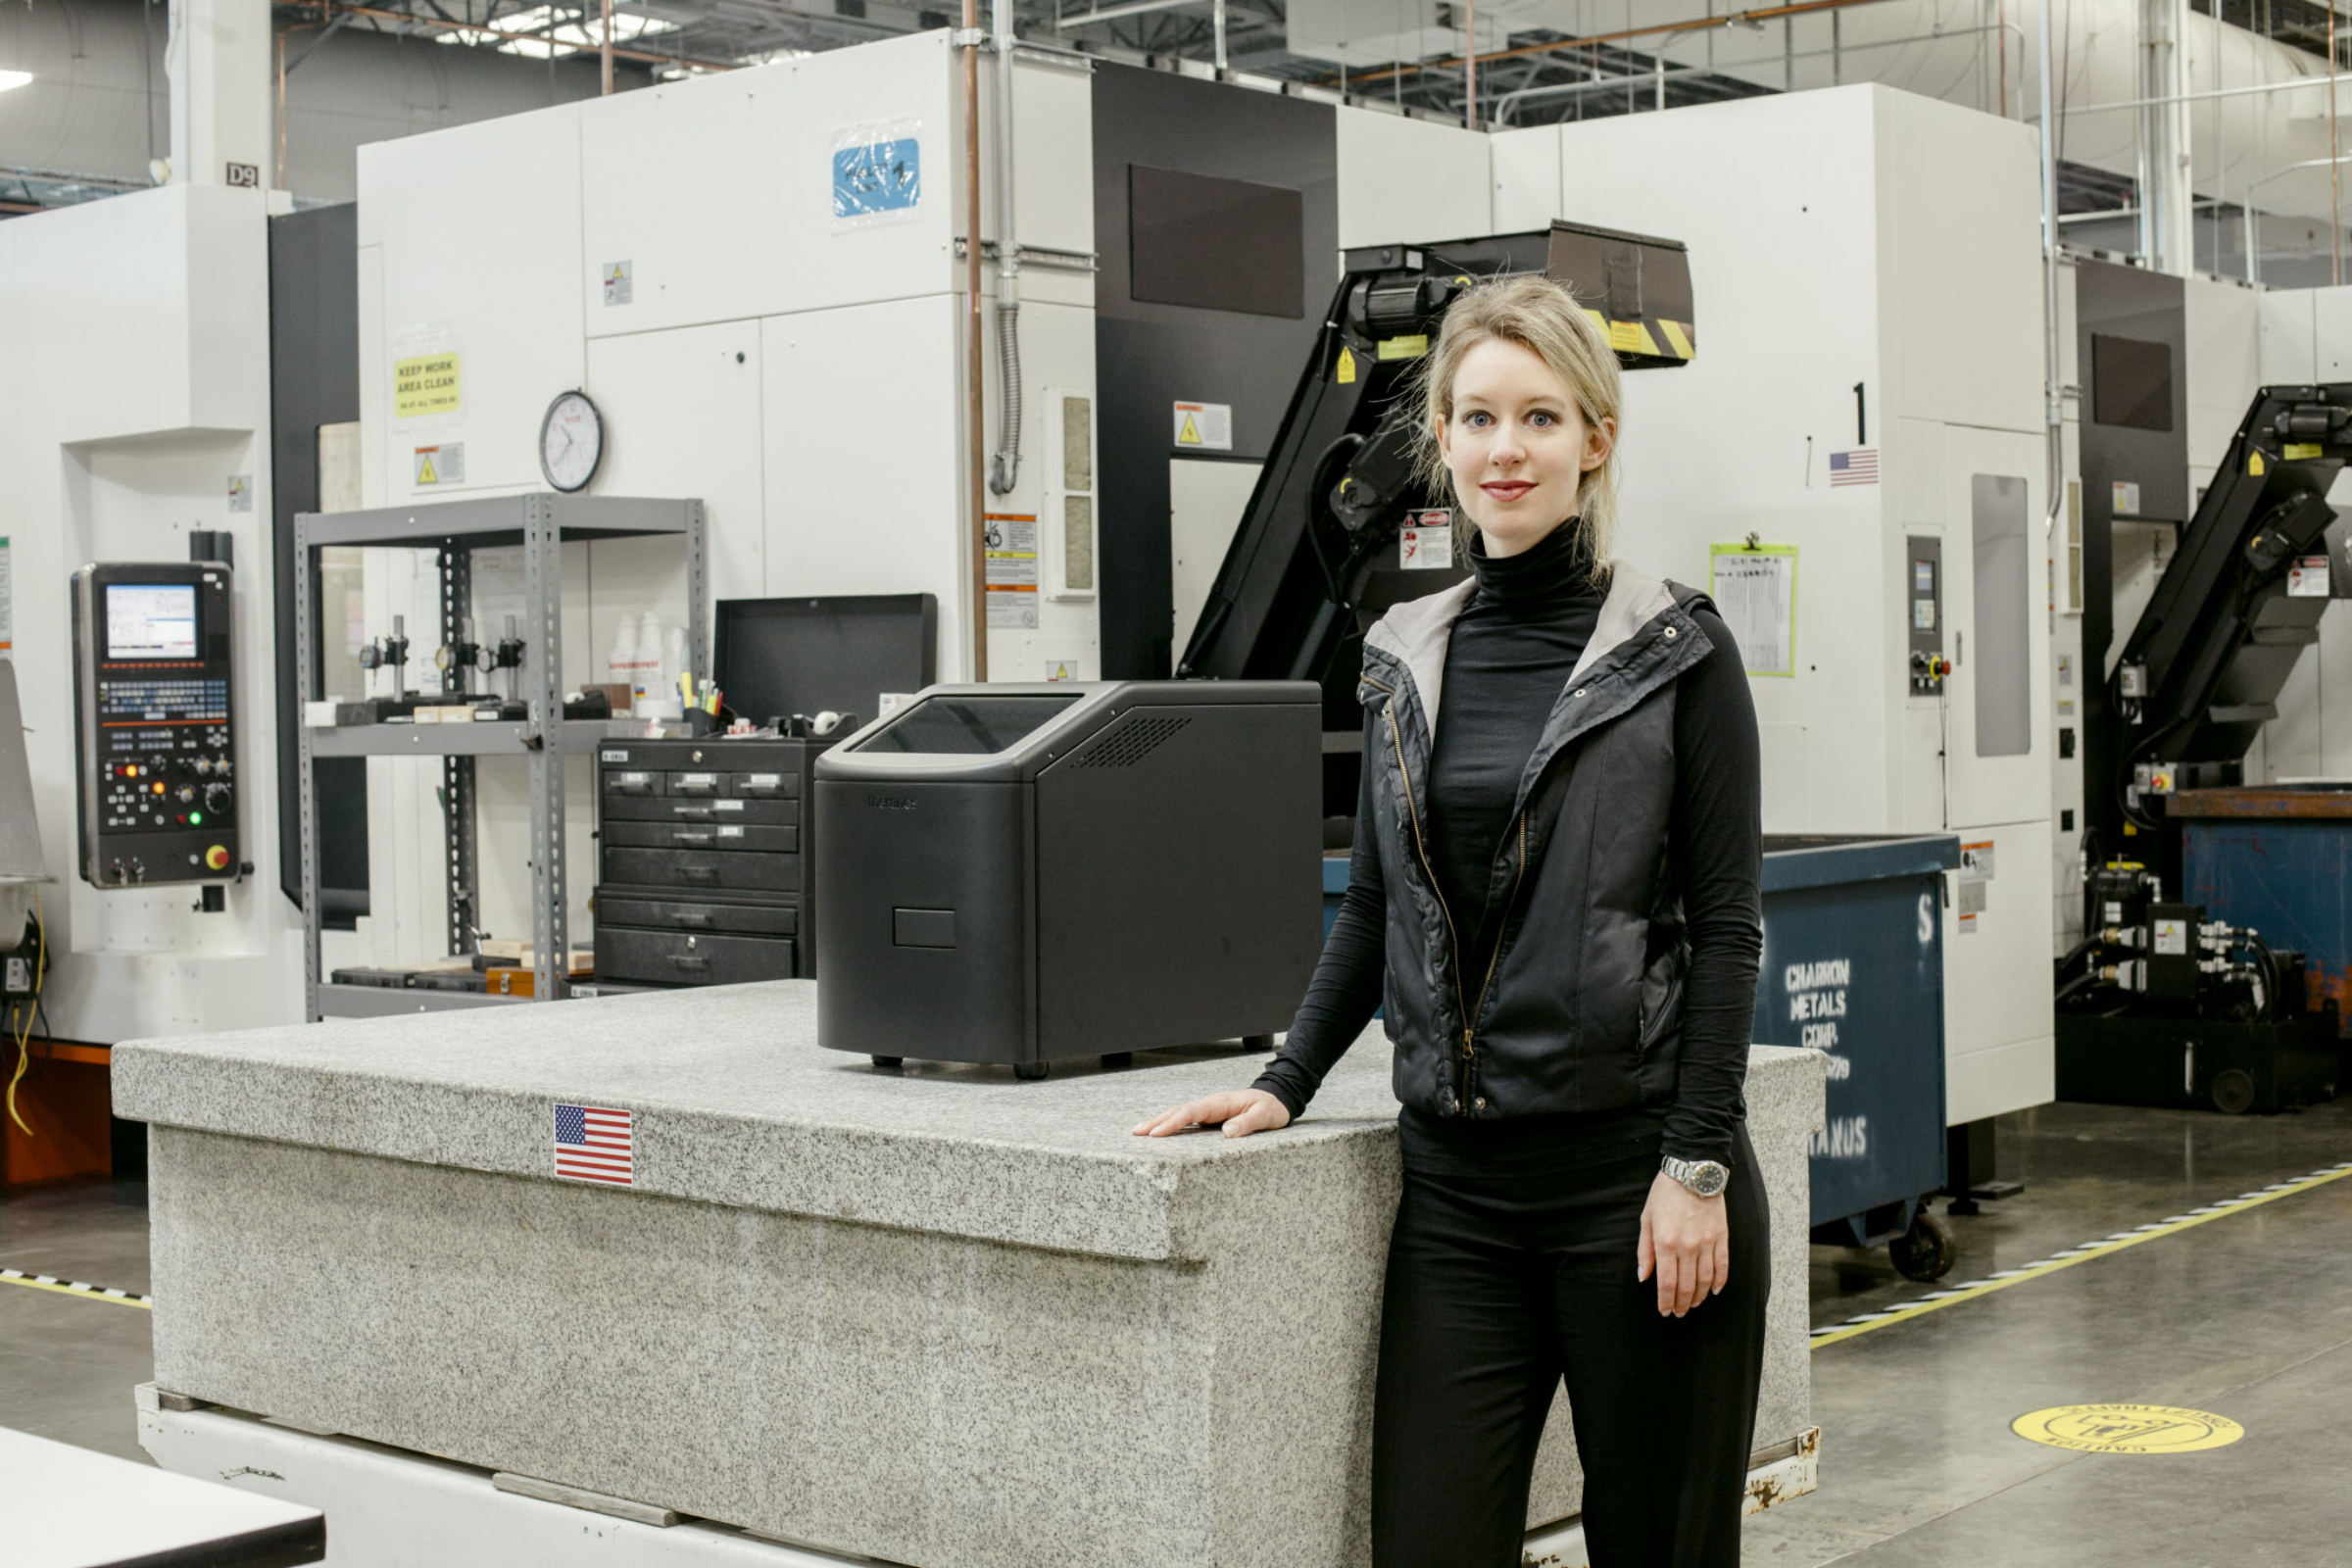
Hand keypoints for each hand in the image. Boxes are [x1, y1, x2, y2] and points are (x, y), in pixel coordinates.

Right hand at [1131, 1089, 1291, 1139]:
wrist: (1278, 1099)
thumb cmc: (1271, 1108)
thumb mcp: (1265, 1116)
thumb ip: (1247, 1123)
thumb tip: (1228, 1132)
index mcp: (1220, 1102)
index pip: (1192, 1112)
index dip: (1173, 1122)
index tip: (1157, 1133)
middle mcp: (1211, 1105)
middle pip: (1179, 1111)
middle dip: (1157, 1121)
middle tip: (1137, 1132)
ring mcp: (1209, 1110)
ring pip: (1180, 1114)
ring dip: (1160, 1121)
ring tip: (1140, 1131)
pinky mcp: (1211, 1117)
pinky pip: (1187, 1120)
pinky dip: (1171, 1125)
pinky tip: (1161, 1132)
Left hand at [1638, 1171, 1729, 1317]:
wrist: (1692, 1172)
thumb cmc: (1665, 1194)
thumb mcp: (1646, 1220)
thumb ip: (1644, 1251)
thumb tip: (1643, 1277)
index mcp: (1665, 1243)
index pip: (1666, 1283)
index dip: (1665, 1301)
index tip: (1665, 1311)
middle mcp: (1687, 1247)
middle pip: (1687, 1286)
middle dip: (1682, 1304)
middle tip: (1679, 1313)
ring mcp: (1706, 1243)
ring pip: (1705, 1280)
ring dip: (1699, 1297)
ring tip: (1694, 1304)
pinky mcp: (1721, 1237)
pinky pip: (1723, 1266)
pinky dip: (1719, 1282)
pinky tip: (1714, 1291)